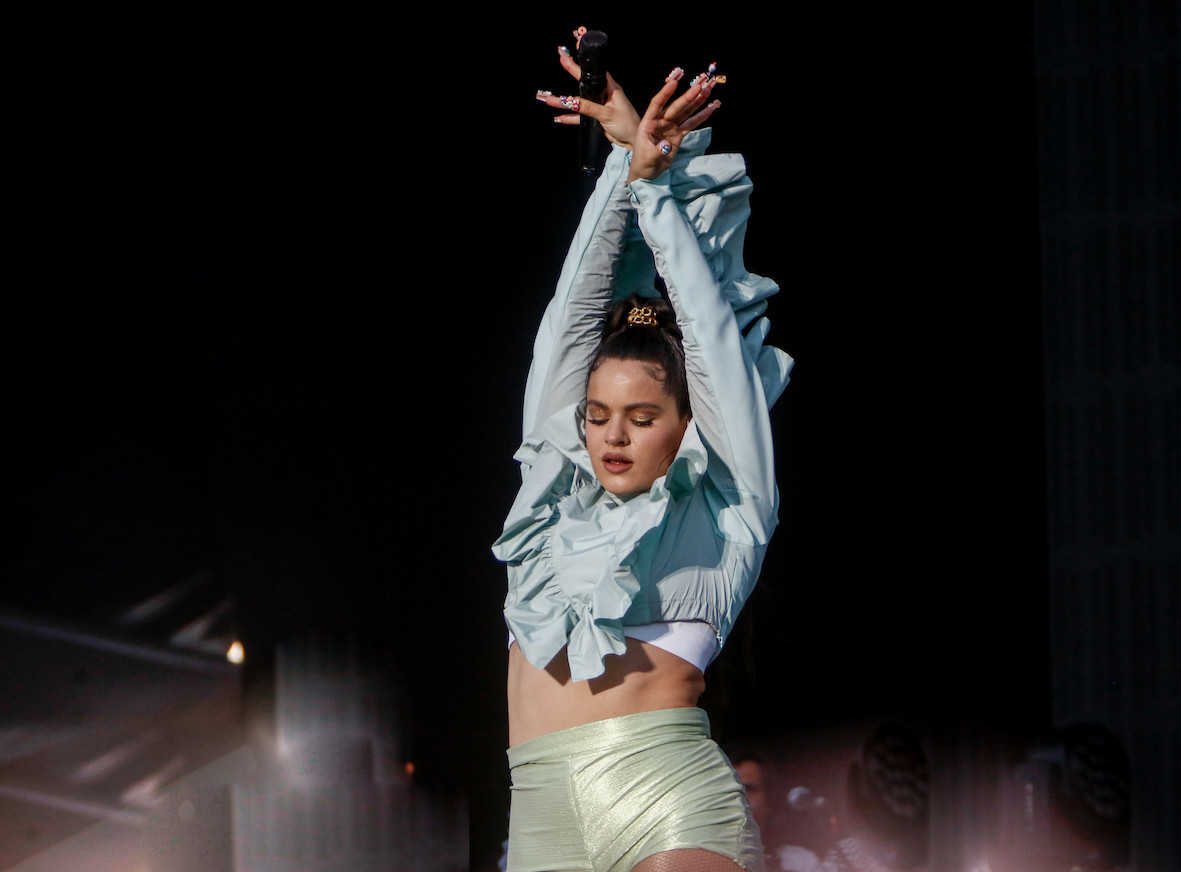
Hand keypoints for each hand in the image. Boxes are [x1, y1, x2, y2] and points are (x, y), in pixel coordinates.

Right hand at [536, 43, 640, 148]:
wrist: (634, 141)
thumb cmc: (627, 124)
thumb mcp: (607, 114)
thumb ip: (588, 107)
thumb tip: (570, 101)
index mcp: (610, 88)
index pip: (593, 71)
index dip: (581, 61)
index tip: (572, 52)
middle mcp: (604, 94)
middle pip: (583, 83)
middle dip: (571, 71)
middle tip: (559, 58)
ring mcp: (600, 106)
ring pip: (579, 101)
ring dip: (564, 102)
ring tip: (548, 99)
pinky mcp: (597, 118)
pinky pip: (580, 116)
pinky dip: (570, 117)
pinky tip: (559, 118)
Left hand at [626, 68, 720, 183]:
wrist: (648, 172)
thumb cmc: (643, 163)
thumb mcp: (648, 158)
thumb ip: (657, 151)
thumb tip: (665, 146)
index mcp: (648, 123)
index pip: (657, 104)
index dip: (665, 94)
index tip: (674, 83)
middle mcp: (660, 122)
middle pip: (675, 107)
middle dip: (687, 96)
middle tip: (699, 86)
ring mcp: (670, 127)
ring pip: (685, 112)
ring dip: (696, 102)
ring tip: (707, 91)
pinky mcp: (678, 134)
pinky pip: (691, 124)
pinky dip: (700, 117)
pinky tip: (710, 109)